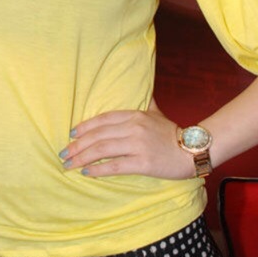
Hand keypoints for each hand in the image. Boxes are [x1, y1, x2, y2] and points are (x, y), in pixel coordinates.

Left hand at [60, 105, 194, 179]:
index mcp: (134, 115)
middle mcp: (133, 128)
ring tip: (70, 164)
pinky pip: (115, 166)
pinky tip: (87, 173)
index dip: (85, 127)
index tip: (71, 134)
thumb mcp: (155, 111)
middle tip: (64, 153)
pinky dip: (98, 170)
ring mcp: (138, 145)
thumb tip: (140, 83)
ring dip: (82, 158)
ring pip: (102, 150)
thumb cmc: (171, 132)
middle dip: (78, 145)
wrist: (193, 150)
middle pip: (98, 135)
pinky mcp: (143, 163)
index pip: (102, 119)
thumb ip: (143, 100)